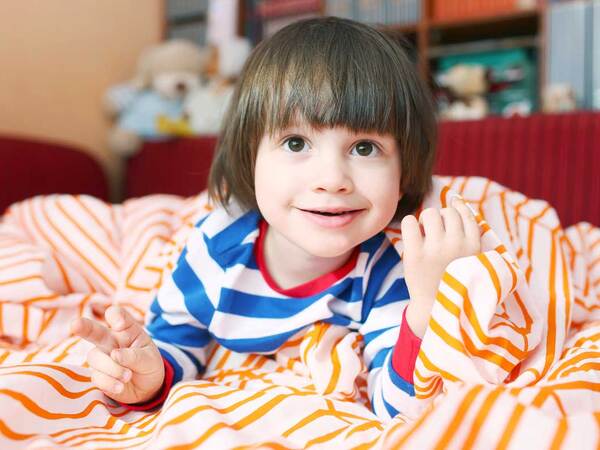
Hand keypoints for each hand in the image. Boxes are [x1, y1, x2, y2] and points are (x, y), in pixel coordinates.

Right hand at [71, 306, 164, 404]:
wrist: (147, 386)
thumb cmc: (148, 364)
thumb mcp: (149, 359)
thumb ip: (134, 356)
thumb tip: (115, 355)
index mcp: (126, 330)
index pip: (117, 315)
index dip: (116, 317)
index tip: (120, 324)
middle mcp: (110, 340)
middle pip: (93, 330)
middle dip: (83, 327)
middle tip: (74, 325)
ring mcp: (101, 357)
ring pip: (95, 358)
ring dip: (113, 368)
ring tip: (128, 376)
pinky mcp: (97, 374)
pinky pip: (96, 377)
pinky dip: (109, 383)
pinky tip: (120, 386)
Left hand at [401, 197, 480, 336]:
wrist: (435, 309)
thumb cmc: (453, 280)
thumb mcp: (471, 259)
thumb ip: (469, 234)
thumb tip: (457, 199)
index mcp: (474, 247)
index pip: (466, 214)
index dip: (457, 208)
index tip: (451, 211)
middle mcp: (457, 246)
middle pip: (447, 212)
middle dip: (440, 219)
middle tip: (436, 234)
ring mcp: (435, 250)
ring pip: (429, 213)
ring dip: (426, 221)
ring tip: (426, 236)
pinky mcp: (414, 255)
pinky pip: (409, 222)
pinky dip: (409, 225)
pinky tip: (413, 237)